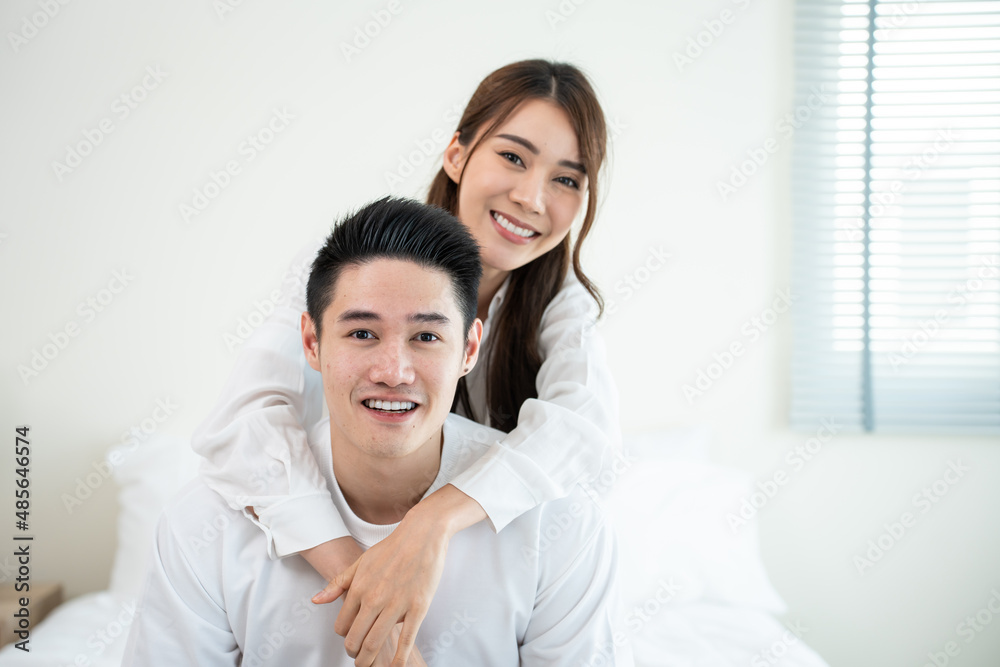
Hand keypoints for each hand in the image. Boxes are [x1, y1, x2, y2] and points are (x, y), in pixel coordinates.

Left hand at [312, 484, 486, 666]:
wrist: (421, 534)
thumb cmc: (391, 548)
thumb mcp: (360, 563)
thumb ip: (337, 584)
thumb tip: (315, 601)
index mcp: (358, 588)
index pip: (342, 626)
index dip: (345, 637)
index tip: (352, 639)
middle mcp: (374, 599)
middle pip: (355, 639)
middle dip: (355, 654)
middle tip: (359, 658)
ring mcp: (396, 604)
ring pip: (375, 644)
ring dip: (369, 661)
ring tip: (370, 666)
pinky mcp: (417, 607)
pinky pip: (406, 640)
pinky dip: (398, 659)